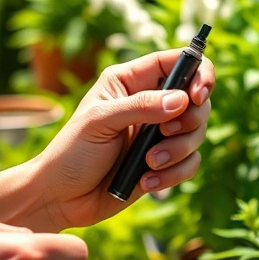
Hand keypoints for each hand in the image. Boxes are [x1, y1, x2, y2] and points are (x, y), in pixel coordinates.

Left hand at [28, 48, 214, 229]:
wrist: (61, 198)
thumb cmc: (71, 152)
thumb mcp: (100, 122)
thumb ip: (141, 106)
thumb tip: (182, 100)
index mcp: (130, 81)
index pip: (176, 62)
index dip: (197, 72)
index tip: (198, 95)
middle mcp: (149, 104)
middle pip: (196, 100)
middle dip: (190, 120)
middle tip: (167, 133)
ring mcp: (157, 135)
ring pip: (196, 133)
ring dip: (178, 151)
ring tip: (149, 164)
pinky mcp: (163, 163)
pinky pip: (189, 163)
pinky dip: (174, 174)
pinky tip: (145, 182)